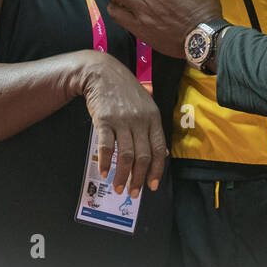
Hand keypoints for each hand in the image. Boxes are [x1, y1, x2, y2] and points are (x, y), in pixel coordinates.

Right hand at [77, 51, 168, 196]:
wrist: (102, 73)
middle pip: (143, 156)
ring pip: (126, 155)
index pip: (159, 149)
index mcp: (153, 118)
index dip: (156, 170)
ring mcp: (122, 120)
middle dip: (139, 179)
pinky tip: (104, 172)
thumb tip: (164, 153)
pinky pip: (107, 146)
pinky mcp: (104, 120)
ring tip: (119, 187)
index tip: (152, 186)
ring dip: (123, 176)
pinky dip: (106, 162)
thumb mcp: (146, 105)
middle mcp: (140, 120)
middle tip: (134, 193)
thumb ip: (154, 129)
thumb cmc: (125, 91)